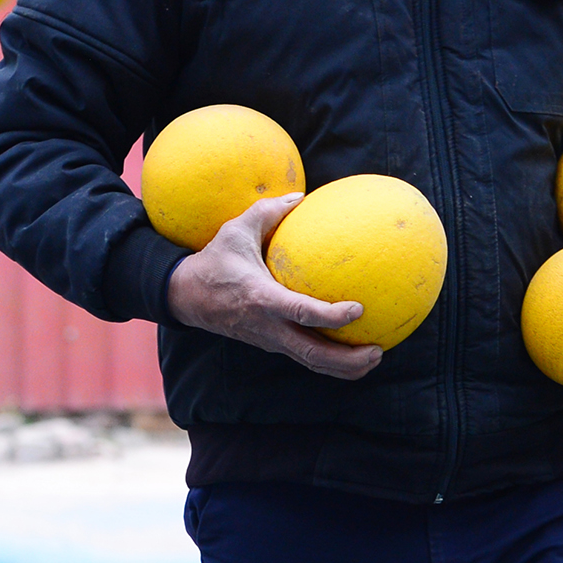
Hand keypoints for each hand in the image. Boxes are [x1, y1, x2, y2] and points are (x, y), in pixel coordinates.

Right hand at [165, 194, 384, 380]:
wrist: (185, 297)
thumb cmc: (215, 260)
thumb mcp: (235, 230)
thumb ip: (268, 211)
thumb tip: (301, 196)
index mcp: (261, 299)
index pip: (300, 312)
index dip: (330, 316)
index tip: (358, 309)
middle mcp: (268, 326)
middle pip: (312, 354)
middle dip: (347, 359)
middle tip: (378, 350)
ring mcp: (270, 340)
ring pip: (310, 363)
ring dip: (344, 367)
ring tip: (375, 357)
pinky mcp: (271, 344)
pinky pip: (304, 356)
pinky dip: (330, 360)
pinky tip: (354, 350)